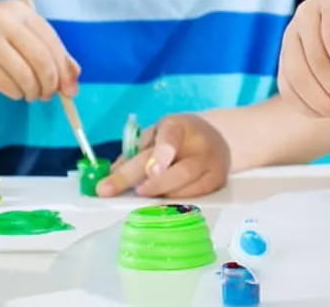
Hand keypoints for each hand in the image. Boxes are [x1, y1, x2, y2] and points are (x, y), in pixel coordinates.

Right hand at [0, 0, 77, 101]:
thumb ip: (45, 49)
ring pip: (24, 73)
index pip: (52, 41)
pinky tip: (16, 93)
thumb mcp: (15, 32)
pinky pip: (4, 82)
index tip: (70, 88)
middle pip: (41, 58)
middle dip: (50, 83)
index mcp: (21, 11)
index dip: (63, 68)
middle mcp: (5, 20)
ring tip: (31, 95)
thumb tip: (73, 77)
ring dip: (33, 91)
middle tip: (49, 95)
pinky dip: (16, 92)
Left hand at [97, 114, 230, 197]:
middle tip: (119, 194)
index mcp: (180, 126)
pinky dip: (173, 203)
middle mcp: (202, 144)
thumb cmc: (175, 139)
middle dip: (150, 185)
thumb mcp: (154, 136)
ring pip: (185, 188)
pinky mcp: (218, 183)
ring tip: (139, 198)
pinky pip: (193, 199)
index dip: (162, 155)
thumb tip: (111, 177)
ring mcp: (213, 165)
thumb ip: (135, 154)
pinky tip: (159, 203)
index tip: (150, 171)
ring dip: (159, 196)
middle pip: (179, 171)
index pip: (172, 138)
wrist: (214, 139)